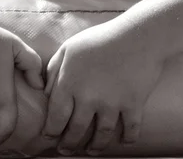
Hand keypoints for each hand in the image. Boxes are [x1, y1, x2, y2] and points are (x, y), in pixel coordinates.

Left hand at [42, 21, 164, 155]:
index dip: (51, 130)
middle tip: (66, 150)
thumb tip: (45, 92)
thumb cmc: (100, 38)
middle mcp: (88, 98)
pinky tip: (124, 142)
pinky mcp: (133, 105)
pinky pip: (130, 130)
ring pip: (101, 135)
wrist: (137, 35)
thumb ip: (53, 69)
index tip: (49, 136)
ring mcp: (112, 104)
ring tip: (92, 151)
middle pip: (75, 130)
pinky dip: (128, 139)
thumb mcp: (69, 48)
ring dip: (95, 146)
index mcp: (70, 83)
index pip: (55, 116)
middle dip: (69, 144)